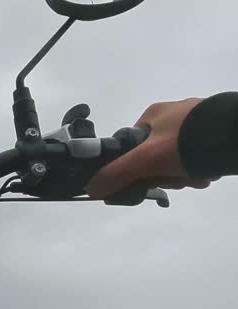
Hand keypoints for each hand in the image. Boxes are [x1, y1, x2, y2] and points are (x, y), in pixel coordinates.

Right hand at [87, 98, 214, 198]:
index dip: (137, 168)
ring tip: (197, 179)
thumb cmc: (185, 141)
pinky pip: (200, 154)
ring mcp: (196, 121)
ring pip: (180, 158)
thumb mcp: (146, 160)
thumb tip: (90, 189)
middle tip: (178, 182)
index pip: (133, 147)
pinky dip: (202, 167)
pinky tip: (209, 173)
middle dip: (166, 175)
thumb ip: (117, 174)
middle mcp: (172, 114)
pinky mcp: (215, 129)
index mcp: (152, 114)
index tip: (149, 180)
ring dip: (186, 175)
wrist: (234, 133)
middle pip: (157, 155)